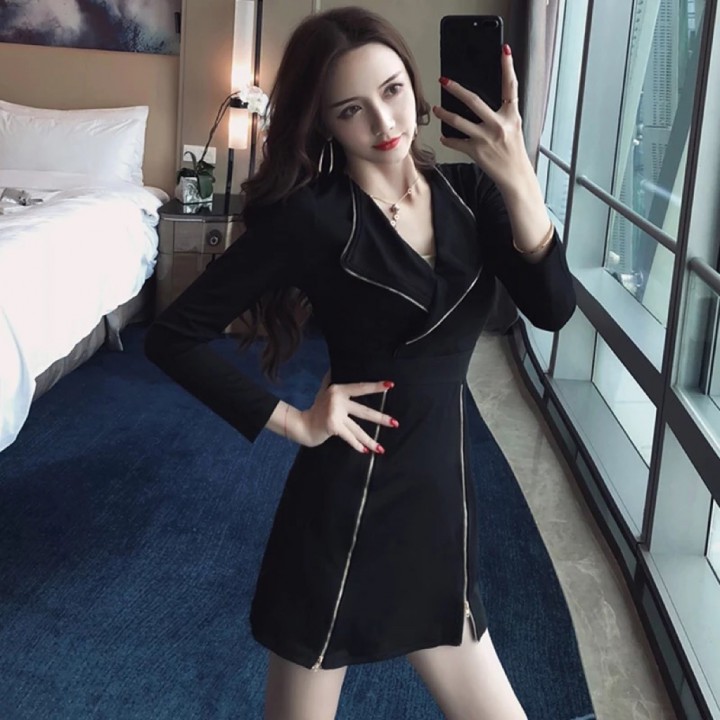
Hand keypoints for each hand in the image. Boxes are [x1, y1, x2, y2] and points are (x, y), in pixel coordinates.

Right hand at [294, 376, 397, 453]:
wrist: (303, 425)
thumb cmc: (316, 408)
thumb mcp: (323, 390)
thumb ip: (330, 379)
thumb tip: (334, 366)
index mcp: (338, 389)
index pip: (360, 387)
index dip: (375, 386)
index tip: (390, 386)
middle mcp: (337, 400)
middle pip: (364, 411)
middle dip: (380, 418)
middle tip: (395, 423)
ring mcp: (335, 413)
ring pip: (358, 429)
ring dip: (370, 440)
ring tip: (381, 448)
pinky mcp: (333, 426)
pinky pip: (349, 437)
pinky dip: (357, 445)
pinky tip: (366, 451)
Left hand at [433, 45, 533, 193]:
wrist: (515, 176)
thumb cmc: (513, 152)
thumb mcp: (513, 128)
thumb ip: (502, 114)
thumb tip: (481, 103)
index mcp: (511, 116)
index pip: (511, 86)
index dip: (508, 67)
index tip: (503, 51)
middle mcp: (499, 125)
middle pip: (474, 101)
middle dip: (456, 89)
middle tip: (444, 81)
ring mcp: (486, 138)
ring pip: (460, 121)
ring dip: (445, 114)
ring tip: (436, 109)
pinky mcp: (477, 151)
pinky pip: (457, 142)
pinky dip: (448, 139)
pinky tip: (443, 136)